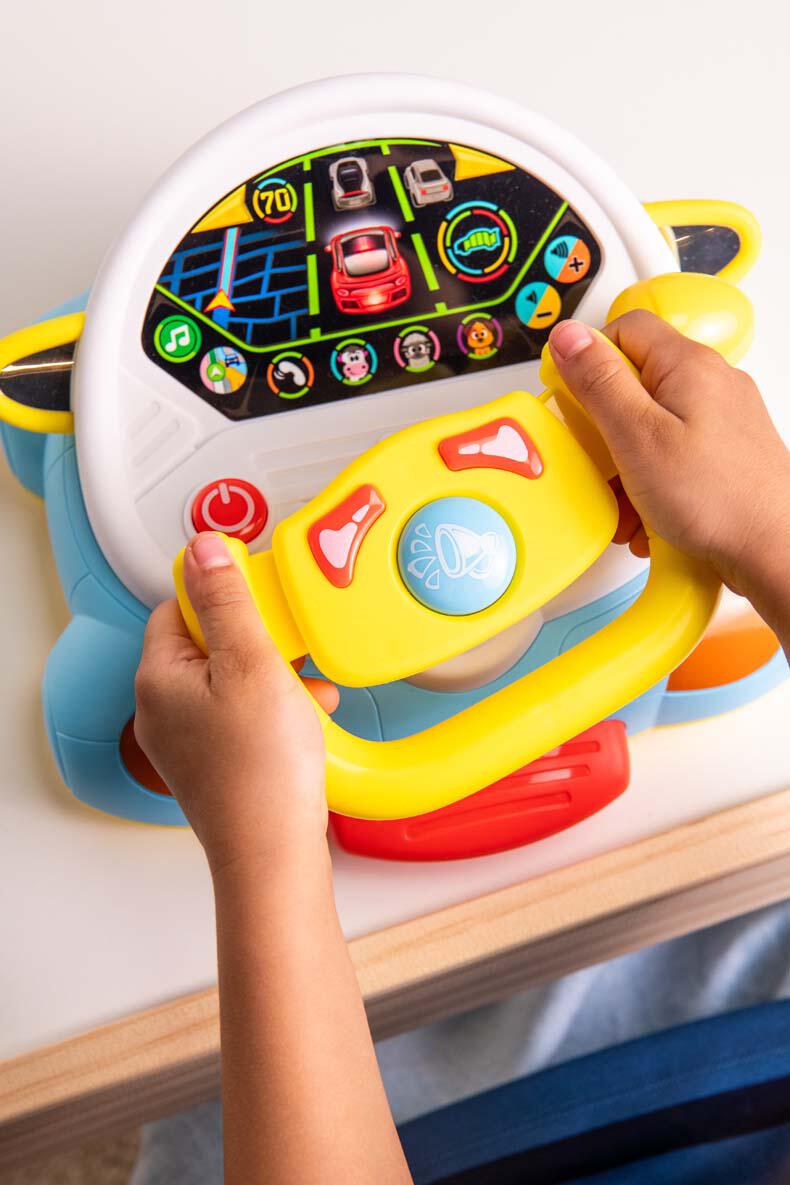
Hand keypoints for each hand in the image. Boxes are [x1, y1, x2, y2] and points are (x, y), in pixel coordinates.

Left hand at [134, 532, 338, 874]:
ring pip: (230, 679)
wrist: (275, 854)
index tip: (257, 595)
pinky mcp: (215, 763)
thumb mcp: (252, 664)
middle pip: (207, 643)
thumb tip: (203, 548)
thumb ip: (228, 602)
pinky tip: (308, 713)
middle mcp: (163, 710)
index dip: (220, 596)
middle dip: (258, 639)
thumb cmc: (261, 771)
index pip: (177, 608)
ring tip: (305, 685)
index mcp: (157, 680)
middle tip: (288, 644)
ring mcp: (188, 741)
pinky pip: (242, 714)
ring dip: (274, 673)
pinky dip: (276, 707)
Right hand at [548, 311, 789, 594]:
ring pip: (652, 425)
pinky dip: (652, 482)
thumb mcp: (638, 436)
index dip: (589, 360)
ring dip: (626, 465)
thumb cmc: (718, 499)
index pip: (624, 330)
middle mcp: (711, 383)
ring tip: (627, 500)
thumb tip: (569, 336)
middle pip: (636, 383)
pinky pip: (673, 455)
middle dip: (606, 429)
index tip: (573, 399)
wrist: (774, 549)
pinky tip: (648, 515)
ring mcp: (721, 419)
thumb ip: (599, 382)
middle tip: (601, 459)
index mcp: (688, 365)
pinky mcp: (723, 453)